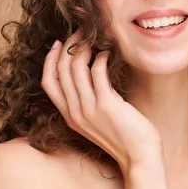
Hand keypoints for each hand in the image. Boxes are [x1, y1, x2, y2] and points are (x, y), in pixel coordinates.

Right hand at [41, 29, 162, 170]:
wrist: (139, 156)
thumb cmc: (123, 134)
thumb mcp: (96, 118)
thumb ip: (88, 99)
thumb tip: (89, 68)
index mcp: (69, 116)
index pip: (48, 82)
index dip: (50, 60)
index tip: (57, 43)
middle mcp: (75, 112)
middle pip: (61, 70)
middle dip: (68, 46)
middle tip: (80, 32)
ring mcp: (89, 109)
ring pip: (76, 68)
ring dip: (85, 47)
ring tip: (95, 39)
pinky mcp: (107, 105)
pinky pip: (97, 71)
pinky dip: (102, 57)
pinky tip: (109, 53)